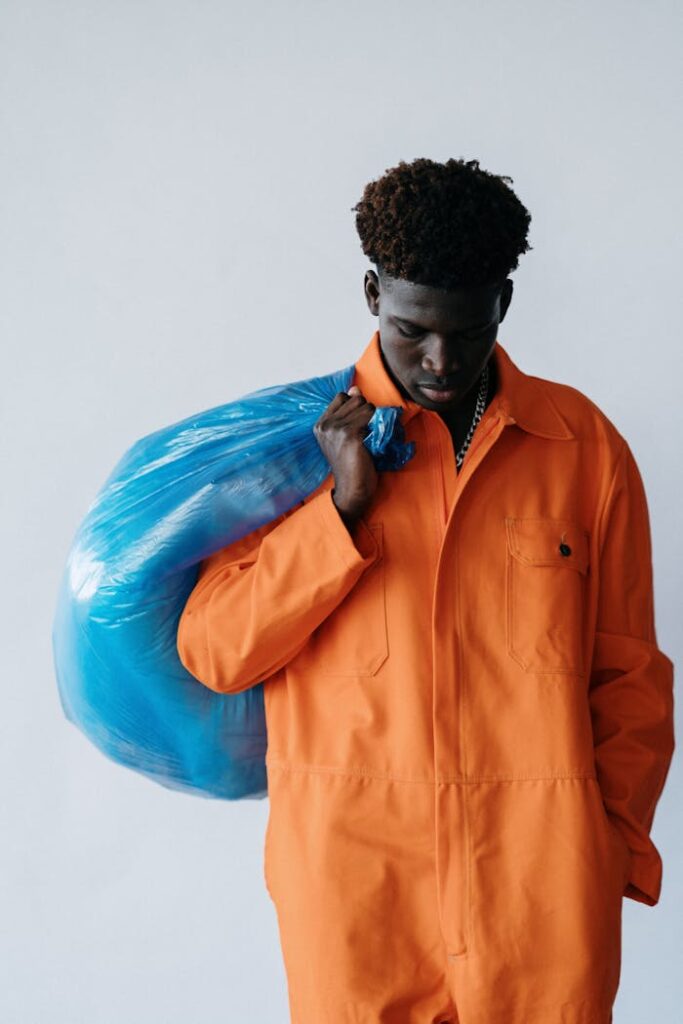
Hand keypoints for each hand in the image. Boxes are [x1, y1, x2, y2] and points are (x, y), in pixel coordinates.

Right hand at [313, 384, 377, 523]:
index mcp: (320, 424)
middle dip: (364, 410)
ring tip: (369, 436)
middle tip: (366, 431)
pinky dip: (376, 424)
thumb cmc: (351, 465)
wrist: (352, 490)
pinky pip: (371, 414)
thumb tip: (354, 388)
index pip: (341, 397)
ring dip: (372, 417)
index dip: (354, 406)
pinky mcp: (350, 434)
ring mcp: (336, 429)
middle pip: (354, 398)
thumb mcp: (343, 437)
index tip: (358, 423)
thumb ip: (347, 413)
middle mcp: (325, 425)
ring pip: (365, 405)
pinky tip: (371, 439)